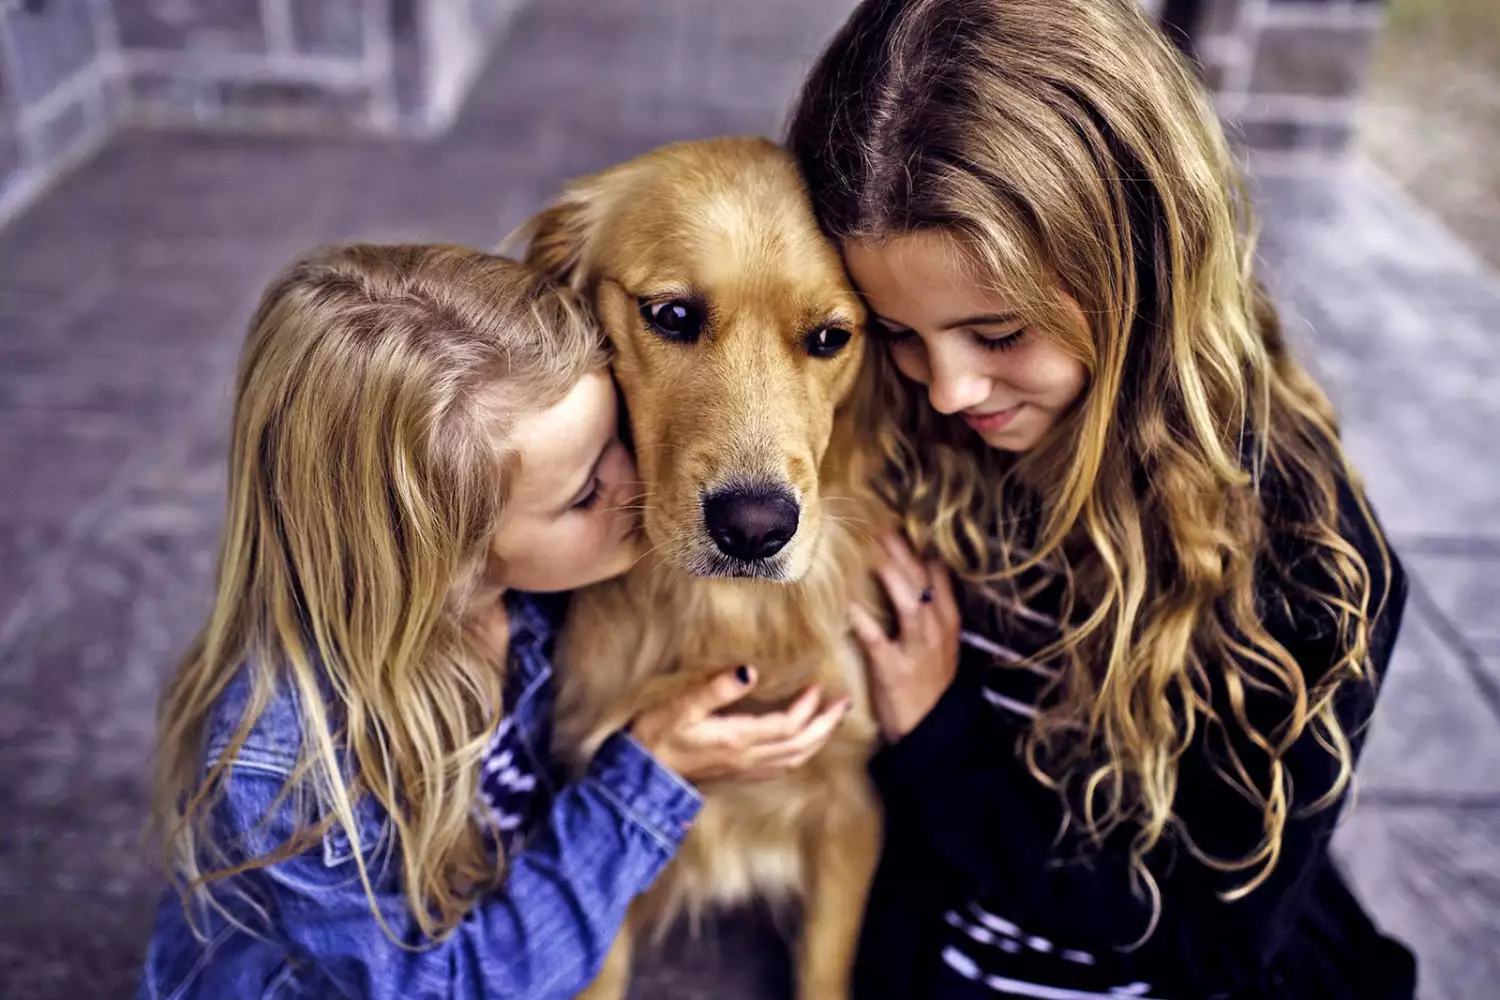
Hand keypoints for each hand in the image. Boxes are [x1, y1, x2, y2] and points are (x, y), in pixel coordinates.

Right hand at [629, 667, 850, 783]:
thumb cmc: (656, 736)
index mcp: (737, 740)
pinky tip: (802, 745)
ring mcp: (744, 769)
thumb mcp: (680, 708)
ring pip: (795, 759)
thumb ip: (715, 691)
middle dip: (826, 725)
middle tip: (845, 705)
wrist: (642, 775)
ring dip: (818, 740)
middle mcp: (747, 758)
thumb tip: (748, 671)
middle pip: (801, 746)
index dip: (807, 706)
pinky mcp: (738, 773)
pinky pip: (781, 767)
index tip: (817, 685)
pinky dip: (800, 754)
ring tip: (832, 721)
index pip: (787, 725)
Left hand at [849, 531, 960, 740]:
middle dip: (901, 550)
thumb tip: (917, 568)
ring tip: (870, 550)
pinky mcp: (894, 669)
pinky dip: (862, 619)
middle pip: (921, 580)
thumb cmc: (929, 682)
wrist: (931, 729)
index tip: (896, 522)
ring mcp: (917, 649)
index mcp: (947, 619)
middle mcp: (935, 629)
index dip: (917, 547)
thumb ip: (930, 607)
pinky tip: (846, 602)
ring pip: (908, 602)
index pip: (938, 574)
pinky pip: (877, 639)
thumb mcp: (941, 642)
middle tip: (878, 524)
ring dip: (889, 574)